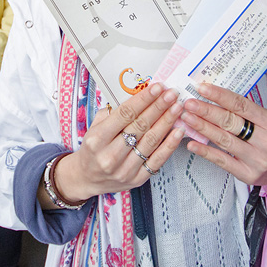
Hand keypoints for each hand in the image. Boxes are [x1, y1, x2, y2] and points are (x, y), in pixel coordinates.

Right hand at [51, 84, 183, 203]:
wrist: (87, 178)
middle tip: (172, 94)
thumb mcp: (94, 127)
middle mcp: (110, 155)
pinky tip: (178, 131)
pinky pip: (157, 160)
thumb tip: (139, 95)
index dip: (144, 99)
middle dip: (159, 107)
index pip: (125, 114)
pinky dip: (170, 145)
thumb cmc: (93, 148)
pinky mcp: (137, 179)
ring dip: (167, 122)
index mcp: (97, 139)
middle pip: (140, 126)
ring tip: (177, 108)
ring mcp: (125, 169)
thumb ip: (114, 112)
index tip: (157, 87)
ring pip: (151, 141)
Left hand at [180, 82, 266, 186]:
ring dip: (203, 128)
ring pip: (224, 140)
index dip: (220, 96)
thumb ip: (243, 111)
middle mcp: (266, 141)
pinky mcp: (247, 174)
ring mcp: (257, 159)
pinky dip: (205, 151)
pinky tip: (192, 144)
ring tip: (187, 118)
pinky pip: (222, 160)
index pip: (242, 105)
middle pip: (231, 122)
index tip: (202, 88)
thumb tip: (213, 96)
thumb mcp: (264, 121)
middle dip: (207, 111)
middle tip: (189, 103)